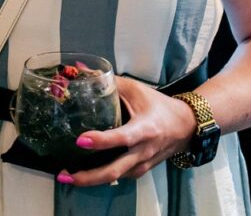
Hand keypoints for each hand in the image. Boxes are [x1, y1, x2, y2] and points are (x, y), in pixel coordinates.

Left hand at [56, 76, 196, 186]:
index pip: (122, 137)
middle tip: (64, 175)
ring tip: (66, 176)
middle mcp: (143, 151)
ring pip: (115, 178)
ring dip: (90, 180)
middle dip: (88, 176)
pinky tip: (84, 173)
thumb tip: (78, 70)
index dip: (101, 141)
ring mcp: (142, 164)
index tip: (80, 140)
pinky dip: (100, 177)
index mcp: (144, 129)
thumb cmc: (158, 106)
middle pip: (114, 171)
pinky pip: (118, 177)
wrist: (185, 126)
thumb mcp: (135, 90)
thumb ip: (107, 81)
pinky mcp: (140, 170)